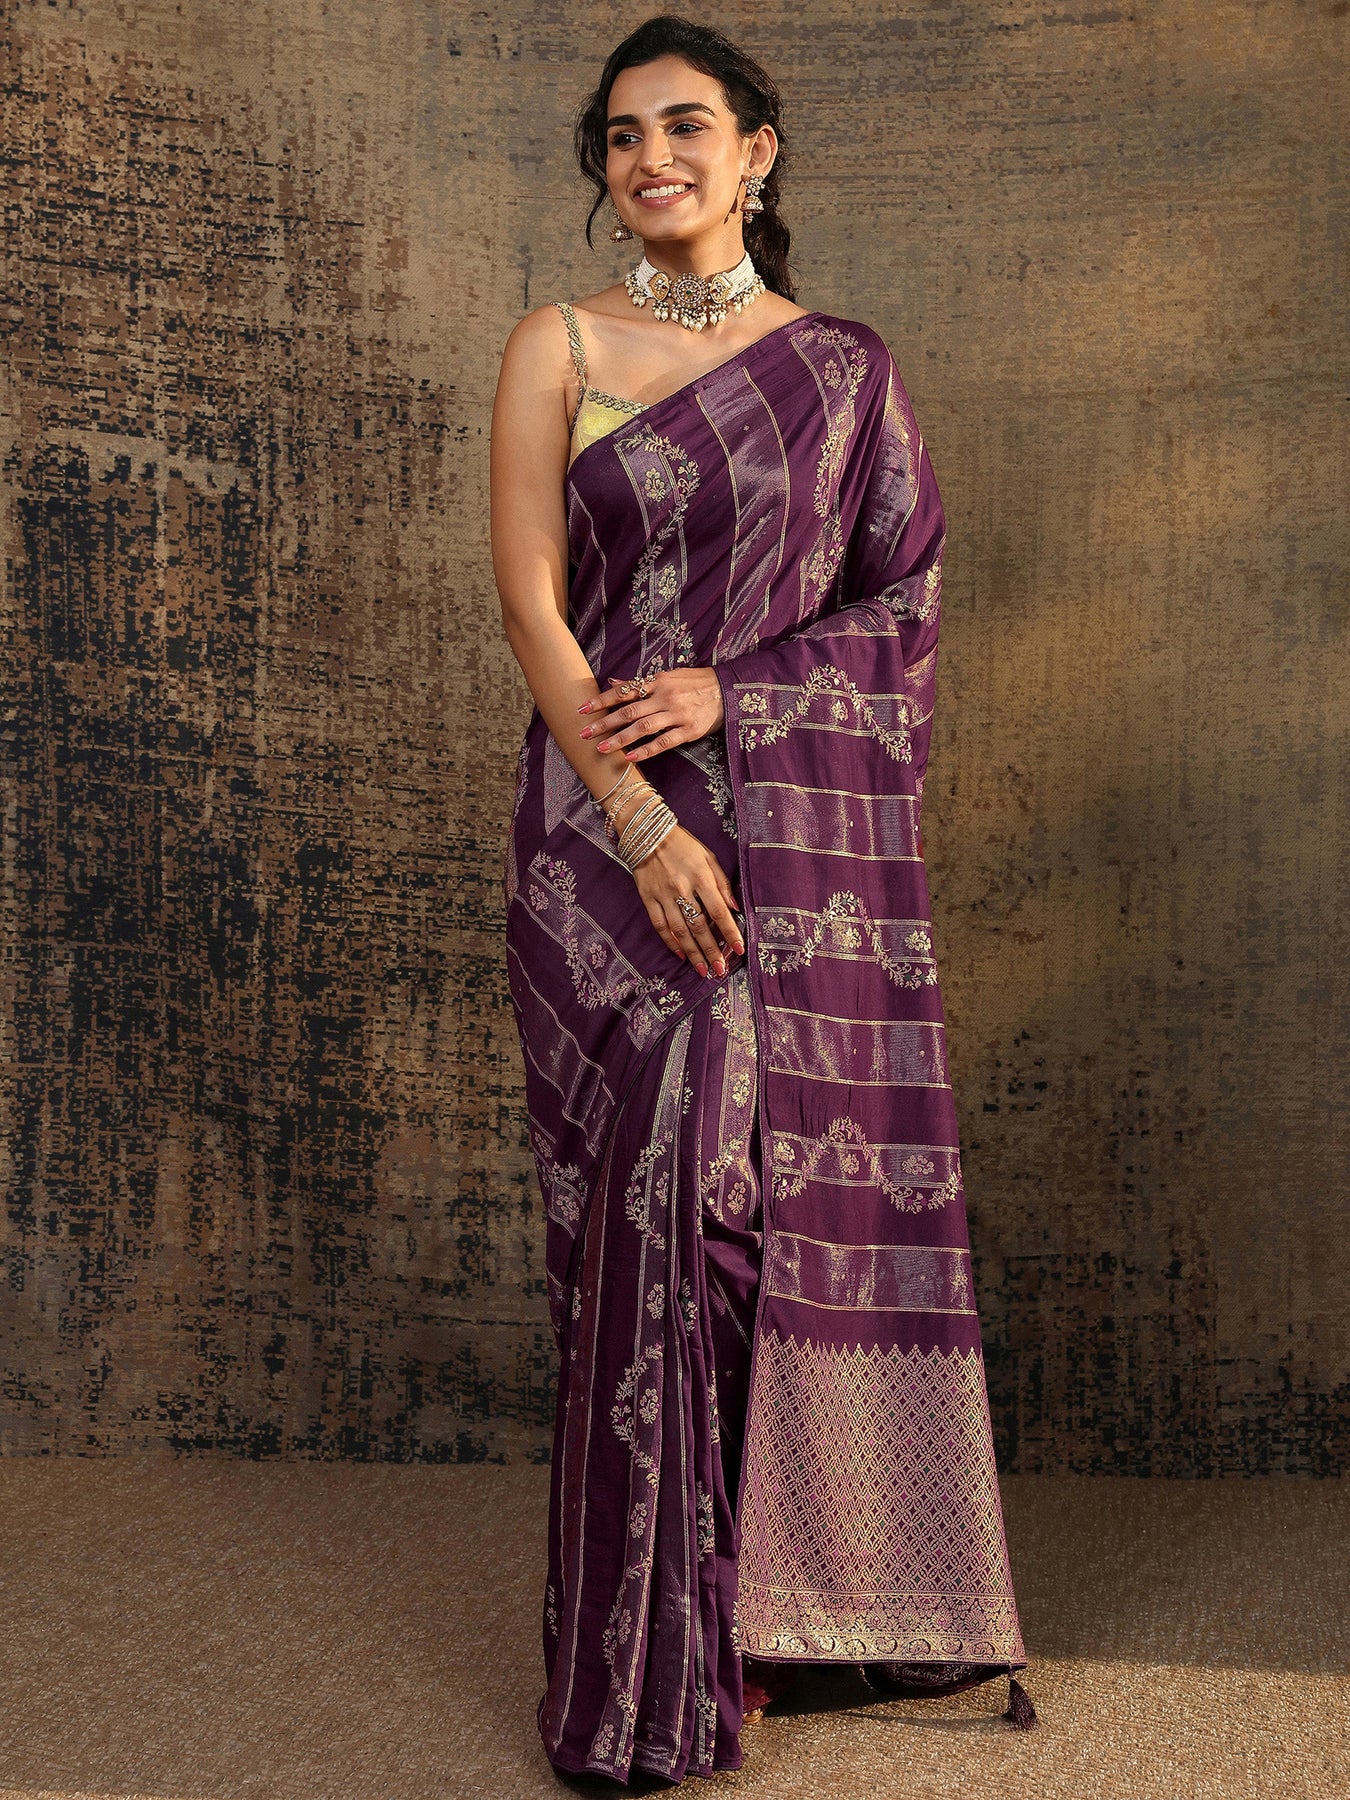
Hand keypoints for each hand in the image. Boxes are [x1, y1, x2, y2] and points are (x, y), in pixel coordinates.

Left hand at [578, 667, 724, 762]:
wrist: (728, 690)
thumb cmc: (695, 683)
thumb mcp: (668, 676)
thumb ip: (640, 682)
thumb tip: (613, 682)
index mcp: (657, 681)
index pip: (623, 692)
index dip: (601, 700)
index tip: (582, 710)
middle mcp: (664, 697)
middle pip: (628, 711)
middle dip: (604, 723)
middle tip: (584, 734)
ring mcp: (676, 714)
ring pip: (642, 728)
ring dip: (619, 739)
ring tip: (601, 748)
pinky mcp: (688, 731)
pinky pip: (663, 743)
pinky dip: (645, 750)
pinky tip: (630, 757)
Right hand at [632, 823, 744, 978]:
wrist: (646, 832)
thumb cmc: (683, 844)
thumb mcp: (708, 856)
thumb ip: (722, 882)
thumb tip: (735, 907)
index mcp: (701, 876)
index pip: (719, 910)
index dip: (730, 932)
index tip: (739, 949)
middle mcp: (682, 888)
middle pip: (699, 926)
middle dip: (711, 951)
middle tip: (720, 970)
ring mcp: (663, 895)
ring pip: (680, 930)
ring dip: (693, 952)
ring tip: (703, 969)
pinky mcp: (648, 898)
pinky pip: (660, 925)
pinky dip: (670, 942)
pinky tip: (681, 954)